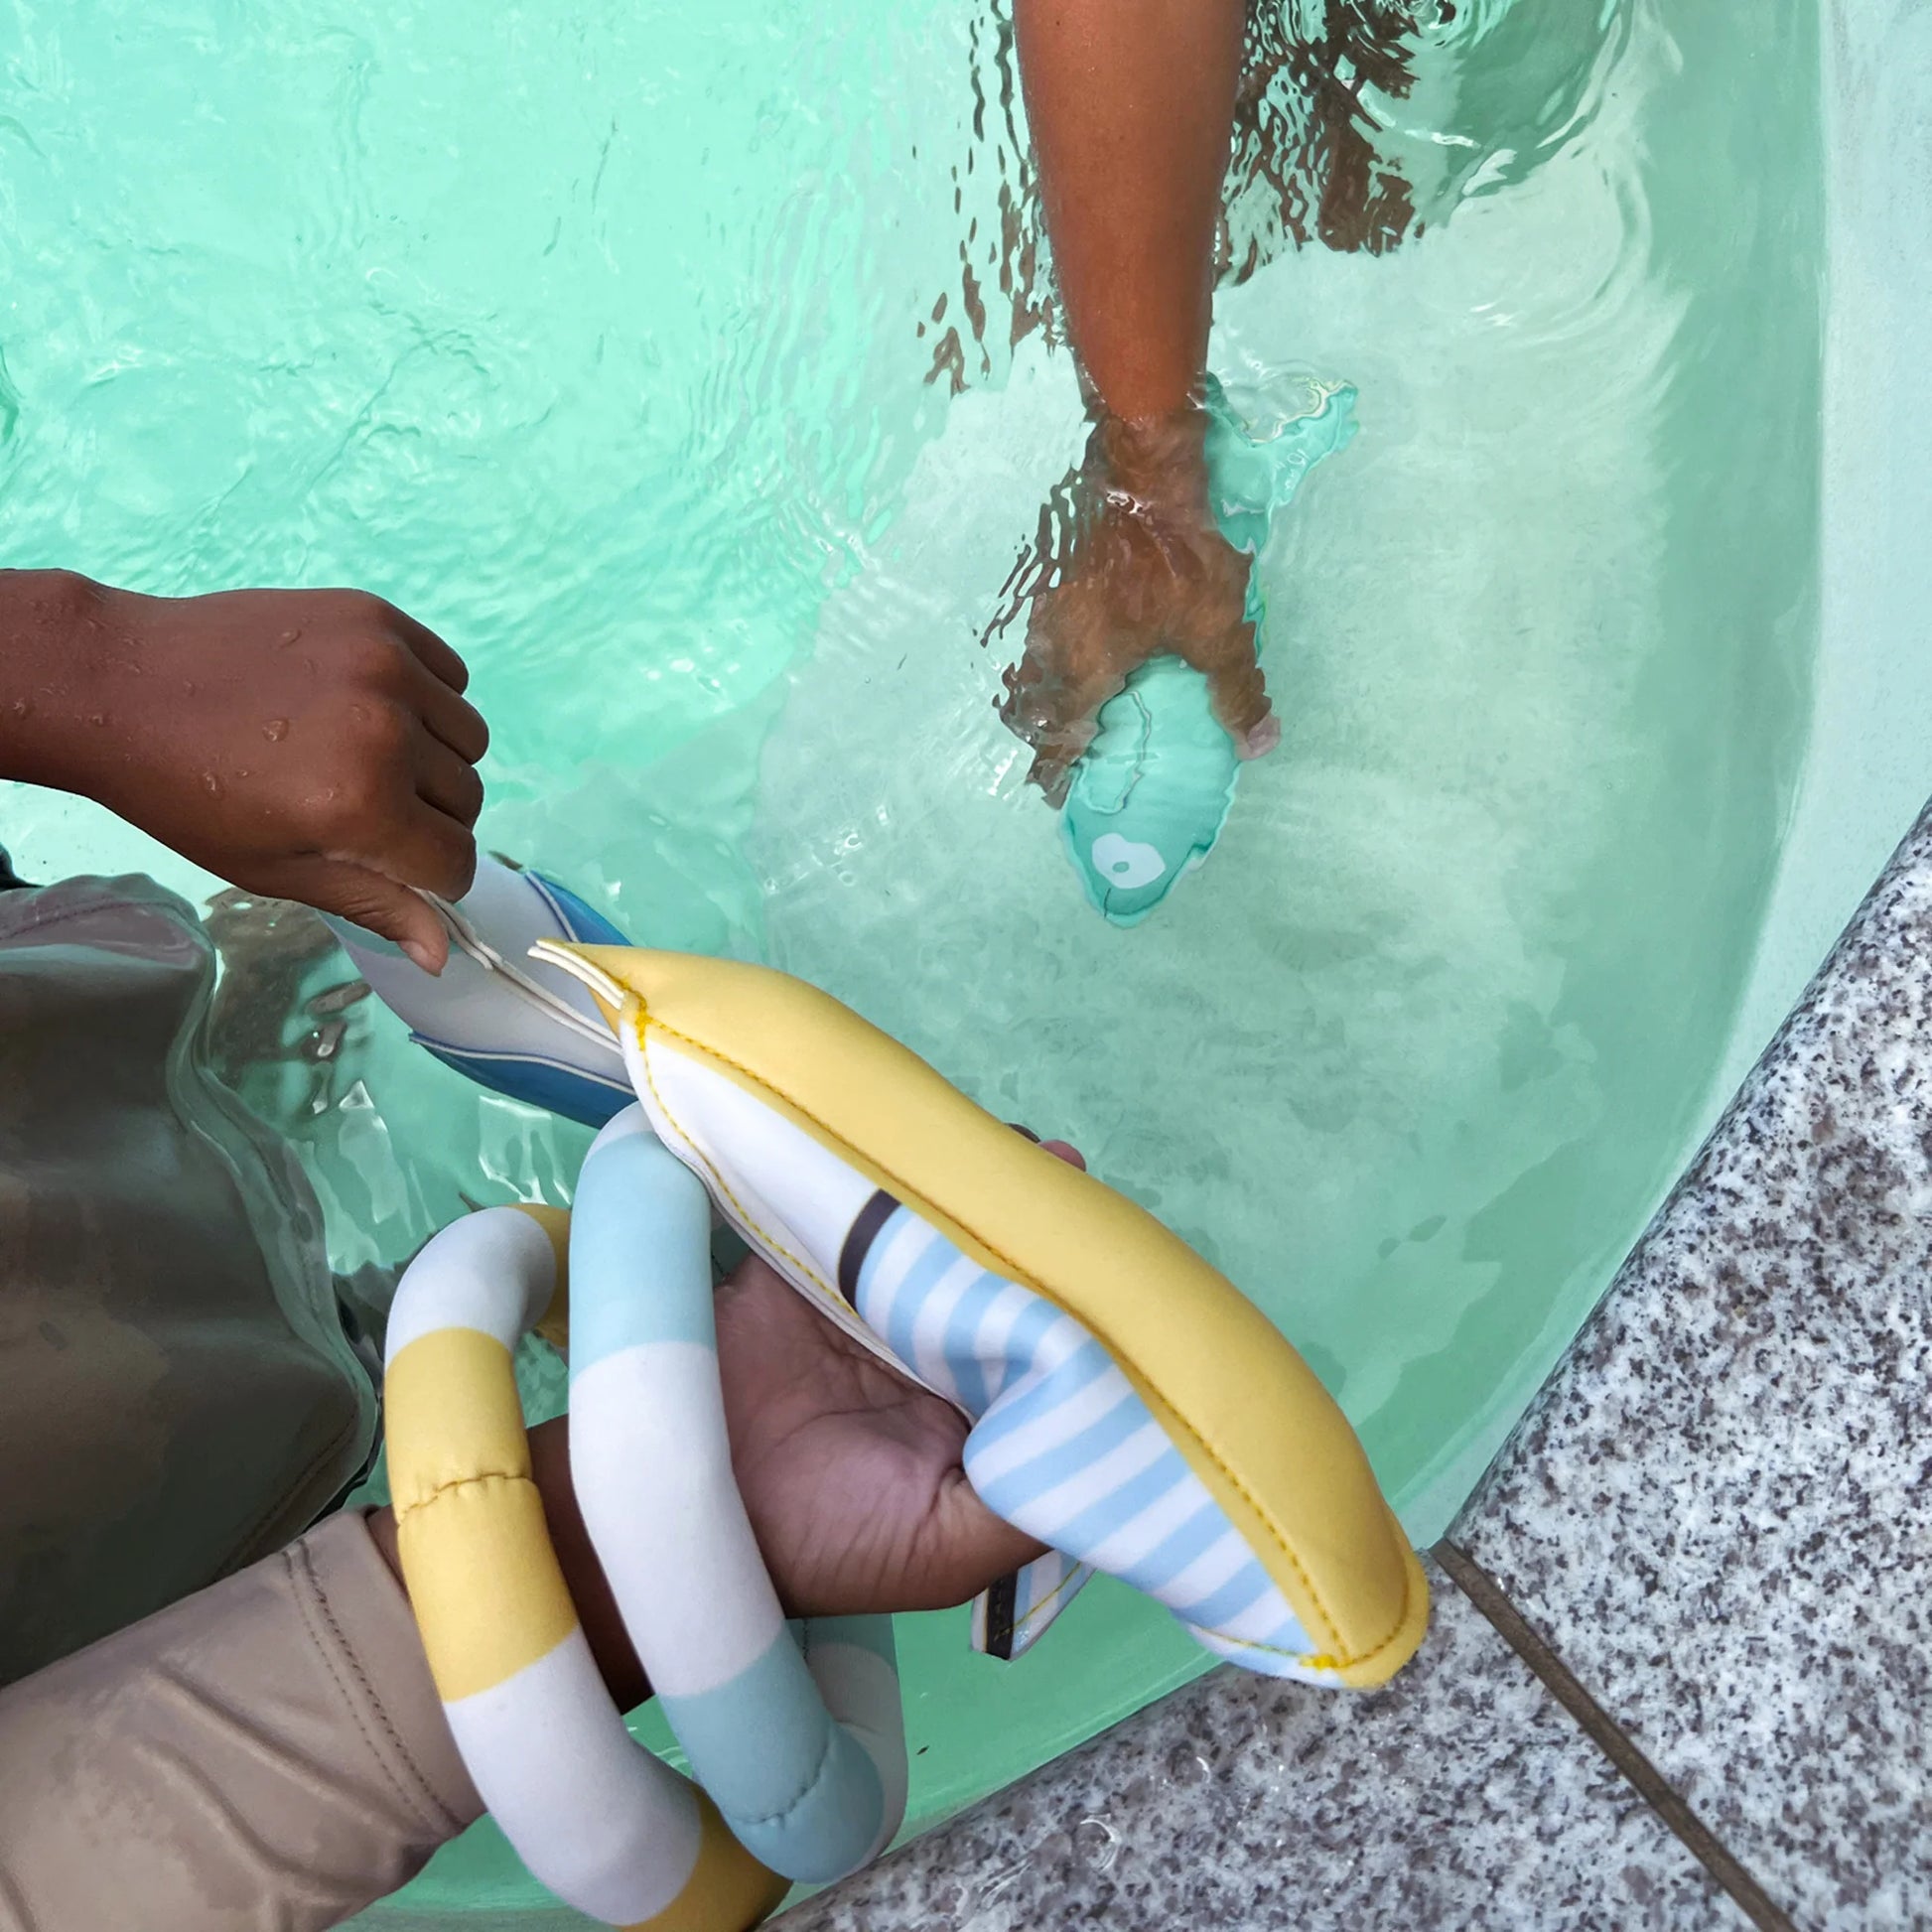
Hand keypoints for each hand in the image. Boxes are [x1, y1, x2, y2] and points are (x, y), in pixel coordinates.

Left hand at [0, 571, 486, 970]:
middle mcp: (388, 732)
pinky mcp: (376, 617)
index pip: (457, 860)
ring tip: (370, 753)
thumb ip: (370, 904)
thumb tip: (440, 954)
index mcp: (362, 806)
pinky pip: (450, 674)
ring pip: (469, 738)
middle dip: (432, 818)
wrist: (120, 683)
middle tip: (365, 806)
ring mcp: (386, 666)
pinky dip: (429, 698)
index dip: (430, 876)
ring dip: (436, 757)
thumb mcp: (273, 869)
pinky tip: (372, 705)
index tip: (392, 862)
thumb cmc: (186, 794)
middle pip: (468, 799)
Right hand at [717, 1137, 1086, 1615]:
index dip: (1091, 1302)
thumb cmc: (824, 1543)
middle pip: (1009, 1269)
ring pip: (952, 1226)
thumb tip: (1122, 1442)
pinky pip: (869, 1199)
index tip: (1124, 1263)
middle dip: (1045, 1229)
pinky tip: (941, 1146)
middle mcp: (947, 1341)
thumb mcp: (947, 1548)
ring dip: (986, 1190)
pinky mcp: (820, 1251)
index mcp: (987, 1406)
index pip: (1056, 1341)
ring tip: (1029, 1157)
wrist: (678, 1503)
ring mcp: (886, 1291)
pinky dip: (902, 1170)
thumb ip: (1031, 1504)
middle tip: (1074, 1184)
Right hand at [997, 411, 1276, 805]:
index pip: (1060, 736)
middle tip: (1058, 753)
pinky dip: (1051, 657)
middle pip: (1032, 705)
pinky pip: (1042, 635)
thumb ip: (1236, 691)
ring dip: (1042, 695)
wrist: (1144, 475)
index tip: (1054, 793)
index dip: (1055, 770)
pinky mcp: (1056, 579)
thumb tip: (1259, 745)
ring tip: (1064, 708)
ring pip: (1032, 667)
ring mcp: (1050, 609)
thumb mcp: (1218, 631)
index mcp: (1086, 670)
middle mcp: (1054, 645)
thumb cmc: (1178, 562)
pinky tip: (1076, 649)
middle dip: (1041, 735)